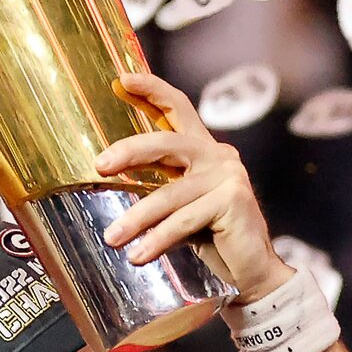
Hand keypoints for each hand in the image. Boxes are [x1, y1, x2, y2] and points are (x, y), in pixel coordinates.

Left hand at [93, 71, 290, 298]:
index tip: (121, 80)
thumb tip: (109, 173)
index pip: (178, 109)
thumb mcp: (182, 205)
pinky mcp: (232, 200)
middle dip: (129, 152)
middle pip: (167, 143)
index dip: (151, 91)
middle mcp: (219, 155)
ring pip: (169, 194)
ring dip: (137, 219)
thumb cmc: (213, 238)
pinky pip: (184, 220)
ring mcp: (228, 175)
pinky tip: (139, 255)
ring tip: (112, 239)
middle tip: (99, 166)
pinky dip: (158, 240)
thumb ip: (161, 185)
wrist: (252, 271)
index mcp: (205, 151)